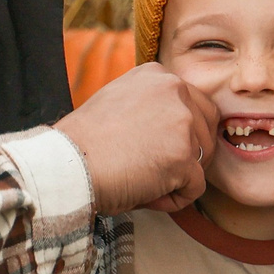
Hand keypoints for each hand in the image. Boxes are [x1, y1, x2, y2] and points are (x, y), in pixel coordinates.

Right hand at [55, 64, 219, 214]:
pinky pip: (195, 189)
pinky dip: (172, 199)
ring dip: (176, 178)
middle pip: (207, 131)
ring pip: (202, 161)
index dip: (177, 136)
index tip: (147, 148)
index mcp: (157, 75)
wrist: (67, 165)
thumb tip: (174, 131)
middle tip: (149, 168)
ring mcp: (182, 122)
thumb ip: (150, 106)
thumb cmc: (83, 144)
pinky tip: (144, 193)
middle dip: (187, 156)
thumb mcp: (118, 103)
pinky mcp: (183, 156)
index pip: (195, 106)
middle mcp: (174, 89)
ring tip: (140, 178)